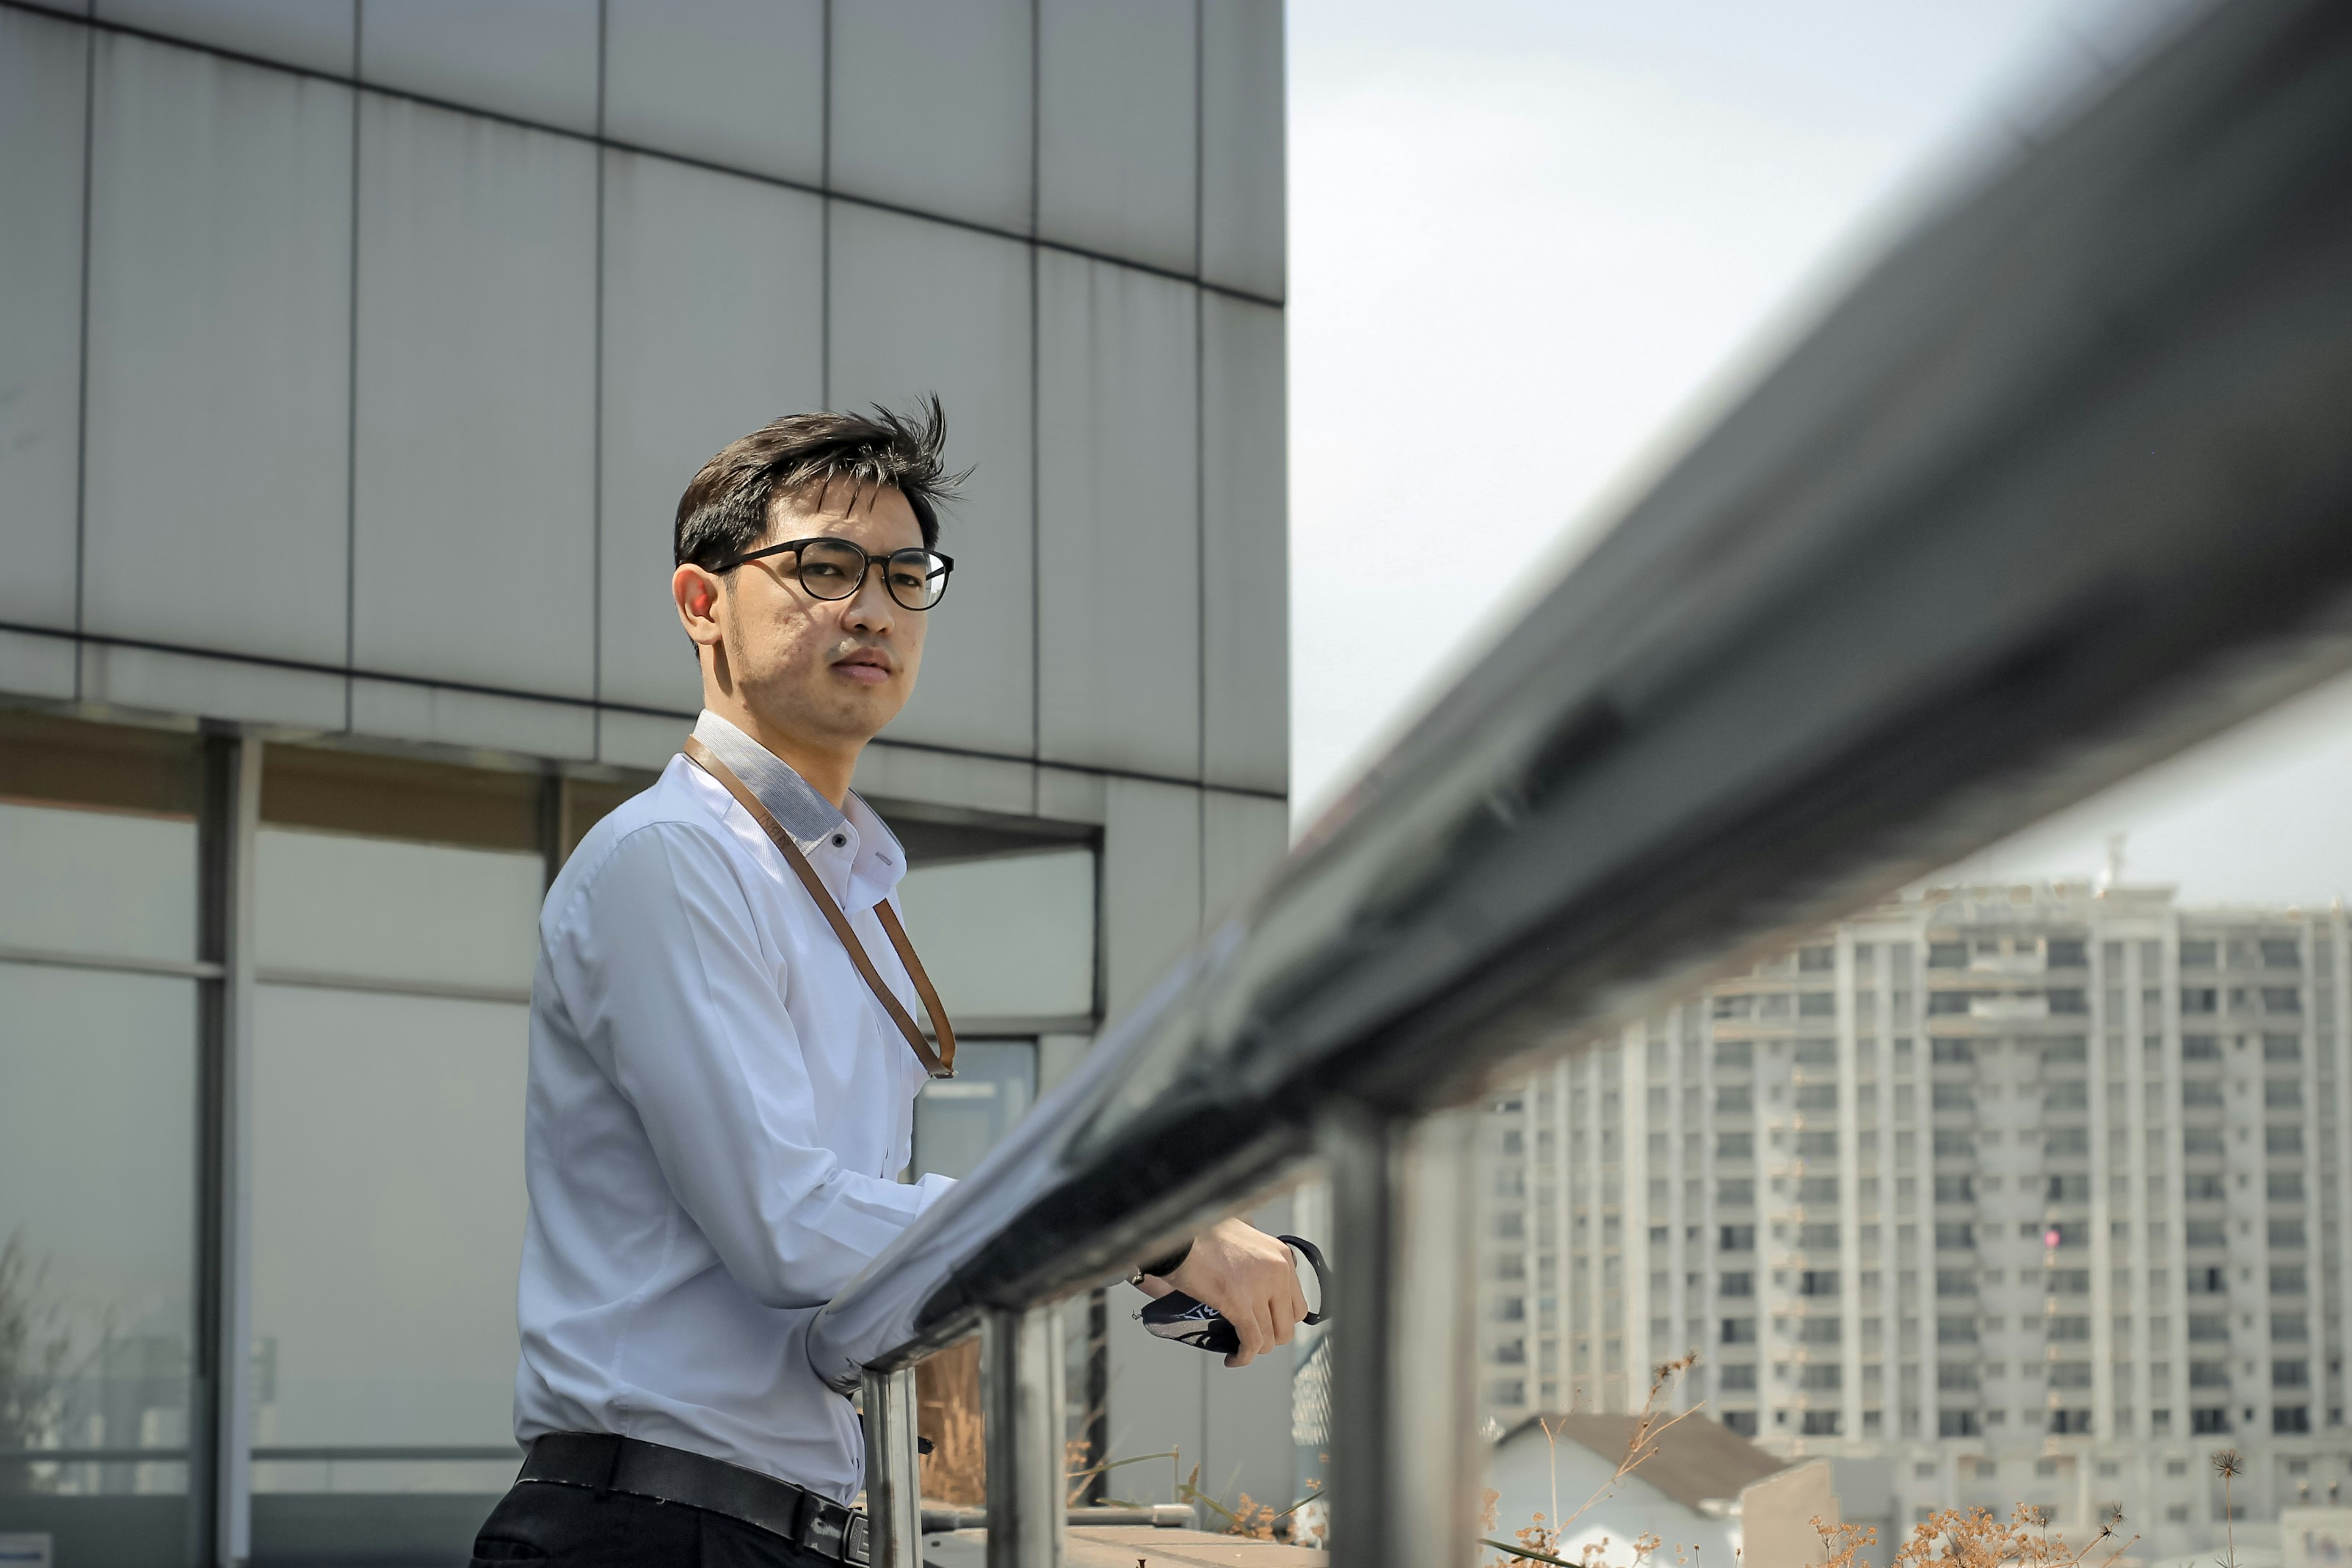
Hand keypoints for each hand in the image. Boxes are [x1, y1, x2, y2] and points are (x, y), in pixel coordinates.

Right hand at [1160, 1218, 1309, 1367]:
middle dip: (1269, 1337)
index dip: (1280, 1320)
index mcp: (1281, 1255)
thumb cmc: (1200, 1233)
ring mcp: (1260, 1287)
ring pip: (1270, 1338)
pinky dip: (1243, 1357)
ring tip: (1238, 1349)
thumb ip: (1255, 1248)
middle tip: (1250, 1337)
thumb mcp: (1242, 1230)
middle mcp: (1278, 1270)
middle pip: (1288, 1325)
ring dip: (1254, 1350)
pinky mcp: (1239, 1303)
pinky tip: (1232, 1359)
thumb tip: (1254, 1262)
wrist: (1175, 1236)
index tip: (1264, 1324)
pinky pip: (1251, 1342)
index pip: (1297, 1304)